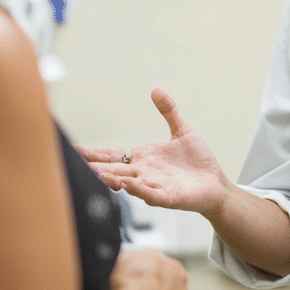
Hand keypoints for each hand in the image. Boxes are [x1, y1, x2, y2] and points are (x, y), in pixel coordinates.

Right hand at [75, 88, 230, 215]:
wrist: (216, 185)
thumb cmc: (197, 162)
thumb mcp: (182, 132)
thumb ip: (169, 112)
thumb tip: (156, 90)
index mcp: (143, 158)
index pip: (112, 155)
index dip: (94, 153)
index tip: (74, 150)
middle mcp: (144, 173)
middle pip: (114, 170)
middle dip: (96, 167)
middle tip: (75, 164)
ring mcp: (155, 186)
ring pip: (128, 184)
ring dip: (114, 180)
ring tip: (99, 174)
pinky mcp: (169, 198)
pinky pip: (151, 195)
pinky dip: (140, 190)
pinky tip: (130, 186)